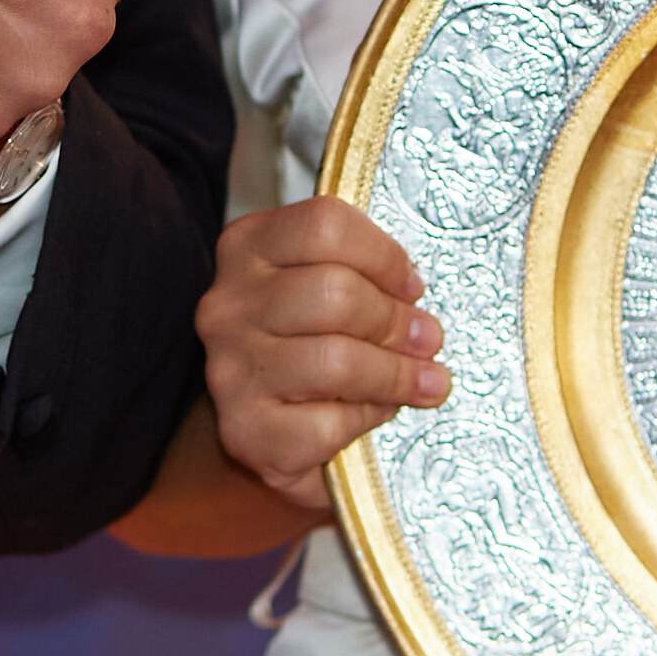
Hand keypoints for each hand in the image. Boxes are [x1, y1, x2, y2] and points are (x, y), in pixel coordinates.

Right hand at [199, 197, 445, 508]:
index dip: (384, 255)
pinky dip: (365, 418)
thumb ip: (360, 279)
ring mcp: (230, 368)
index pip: (325, 226)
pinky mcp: (245, 429)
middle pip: (336, 293)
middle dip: (397, 320)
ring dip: (396, 374)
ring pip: (338, 361)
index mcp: (248, 248)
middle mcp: (229, 303)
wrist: (255, 423)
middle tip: (428, 339)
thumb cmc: (298, 346)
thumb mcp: (316, 289)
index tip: (411, 284)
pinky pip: (328, 422)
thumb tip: (417, 309)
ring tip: (425, 381)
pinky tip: (374, 412)